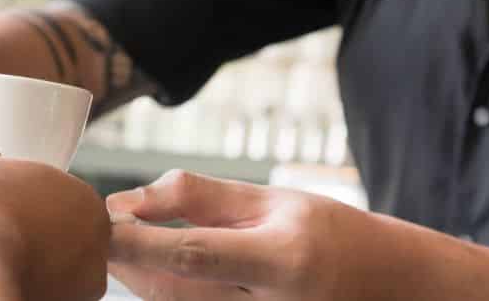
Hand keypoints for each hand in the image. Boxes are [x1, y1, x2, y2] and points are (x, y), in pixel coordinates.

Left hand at [107, 170, 364, 299]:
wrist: (388, 289)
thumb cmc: (329, 235)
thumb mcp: (274, 201)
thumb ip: (201, 198)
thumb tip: (130, 201)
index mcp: (283, 261)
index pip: (194, 254)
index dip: (139, 241)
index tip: (100, 222)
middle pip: (174, 293)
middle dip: (128, 261)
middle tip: (100, 231)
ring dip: (142, 280)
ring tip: (127, 248)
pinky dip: (168, 295)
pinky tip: (159, 272)